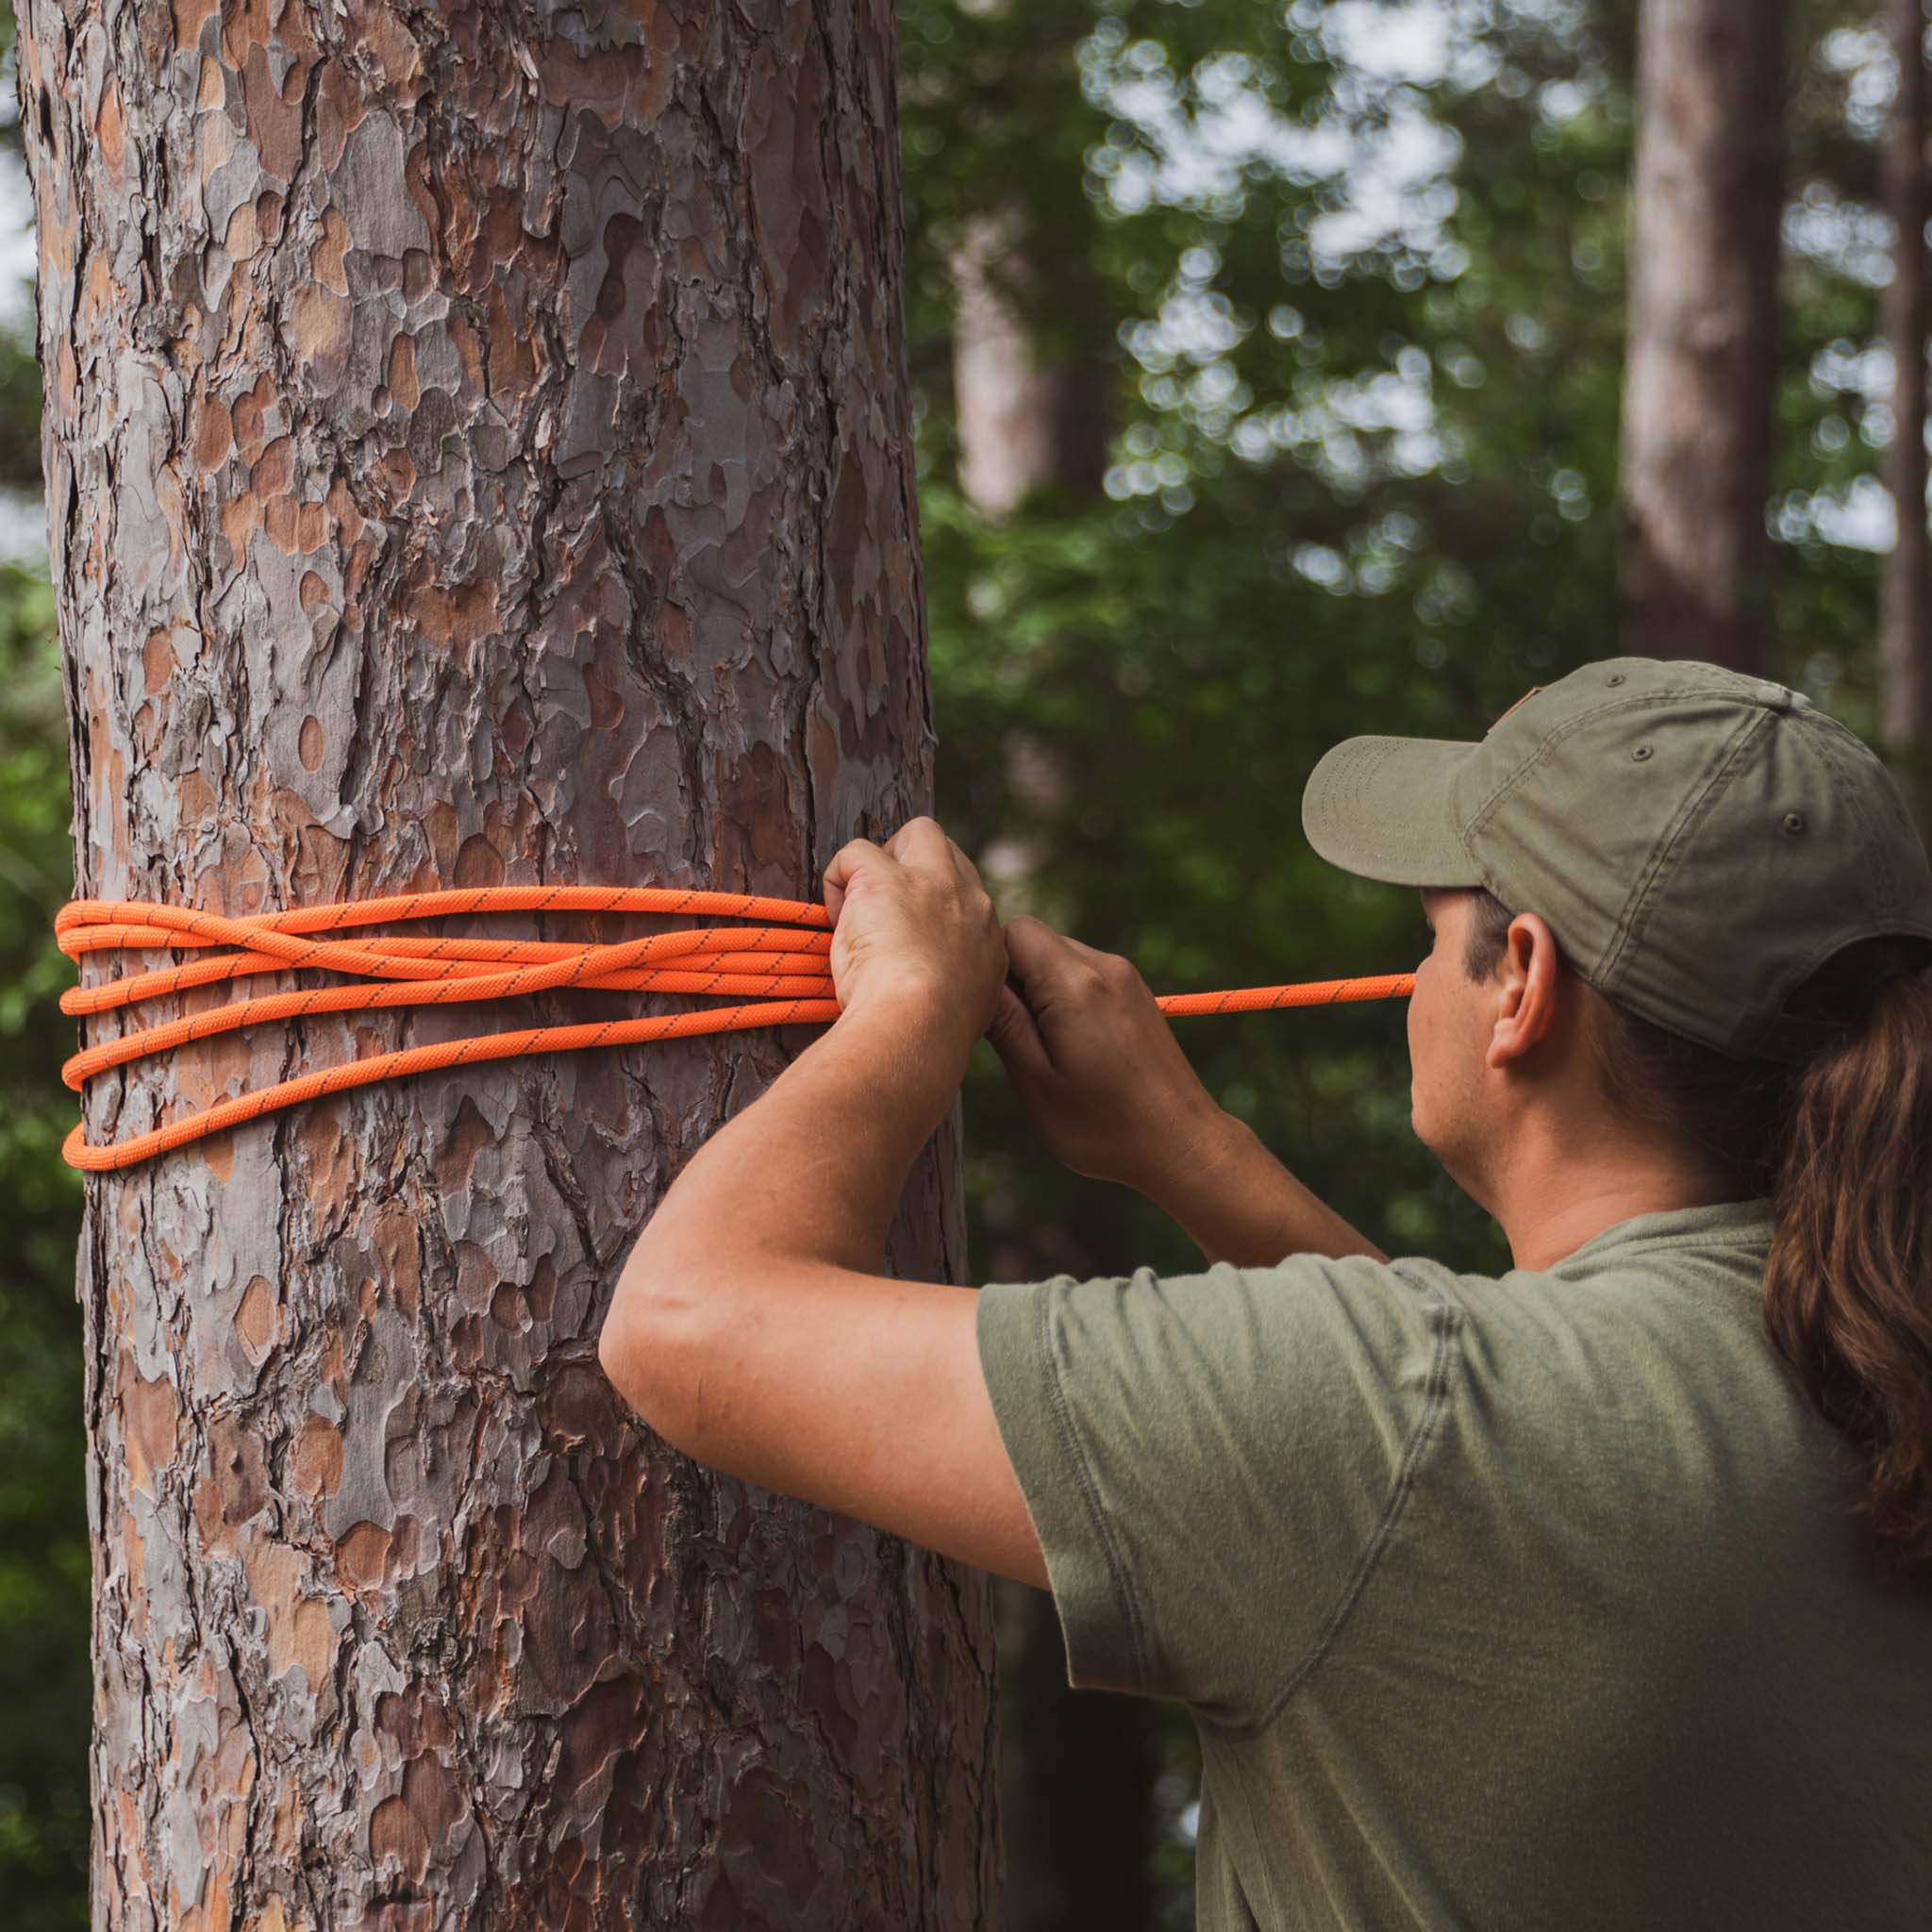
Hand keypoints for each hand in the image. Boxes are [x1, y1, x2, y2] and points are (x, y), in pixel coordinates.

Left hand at [821, 817, 1006, 1043]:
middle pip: (951, 854)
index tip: (911, 941)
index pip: (967, 901)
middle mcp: (969, 903)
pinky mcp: (885, 877)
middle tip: (885, 908)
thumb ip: (958, 987)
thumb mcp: (964, 1012)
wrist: (918, 1025)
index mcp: (988, 939)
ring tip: (859, 906)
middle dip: (917, 868)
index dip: (935, 911)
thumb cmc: (931, 1034)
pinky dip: (838, 876)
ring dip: (884, 862)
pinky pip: (857, 851)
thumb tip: (938, 987)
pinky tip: (834, 916)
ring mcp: (932, 883)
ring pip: (919, 833)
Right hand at [986, 915, 1225, 1194]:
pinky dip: (1065, 998)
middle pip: (1035, 940)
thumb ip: (1003, 1024)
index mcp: (1075, 984)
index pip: (1012, 932)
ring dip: (1039, 990)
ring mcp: (1125, 977)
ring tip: (1042, 1048)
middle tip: (1009, 1035)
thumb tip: (974, 983)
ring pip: (1059, 957)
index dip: (988, 965)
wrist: (1182, 1144)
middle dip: (1012, 978)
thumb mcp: (1037, 1082)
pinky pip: (1084, 974)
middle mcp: (1104, 967)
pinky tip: (1070, 1046)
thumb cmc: (1105, 1126)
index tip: (983, 1011)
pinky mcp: (1136, 993)